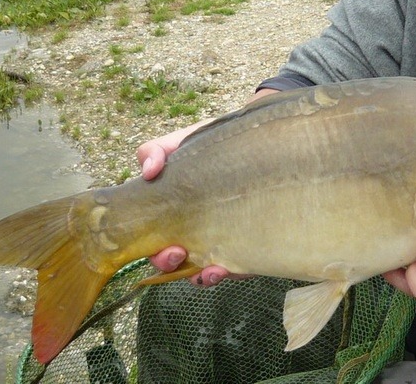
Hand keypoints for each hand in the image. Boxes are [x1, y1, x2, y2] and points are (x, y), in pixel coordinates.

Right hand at [138, 88, 277, 283]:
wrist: (267, 145)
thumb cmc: (220, 143)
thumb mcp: (185, 141)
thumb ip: (158, 151)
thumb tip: (148, 171)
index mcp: (175, 209)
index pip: (154, 236)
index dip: (152, 248)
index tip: (164, 244)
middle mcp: (193, 227)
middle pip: (170, 259)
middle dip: (168, 262)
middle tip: (176, 253)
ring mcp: (220, 238)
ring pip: (200, 271)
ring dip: (199, 276)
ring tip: (209, 270)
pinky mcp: (245, 246)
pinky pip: (235, 269)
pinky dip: (228, 272)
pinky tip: (228, 268)